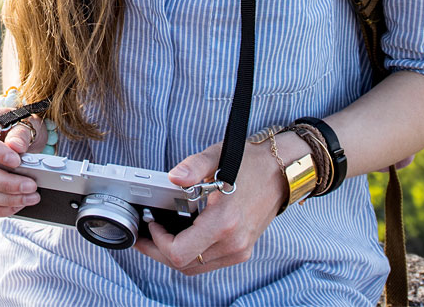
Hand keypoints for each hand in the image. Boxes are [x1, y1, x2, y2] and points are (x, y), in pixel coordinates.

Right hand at [0, 107, 45, 218]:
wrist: (20, 142)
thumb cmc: (21, 130)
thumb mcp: (26, 124)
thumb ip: (21, 134)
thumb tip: (16, 147)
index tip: (16, 161)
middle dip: (5, 183)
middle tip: (31, 186)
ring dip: (6, 199)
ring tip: (31, 196)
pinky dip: (0, 209)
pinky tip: (18, 204)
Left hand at [134, 137, 292, 274]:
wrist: (279, 172)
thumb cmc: (249, 163)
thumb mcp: (217, 156)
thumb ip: (192, 166)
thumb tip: (173, 177)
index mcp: (224, 222)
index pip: (180, 252)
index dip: (158, 242)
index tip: (152, 222)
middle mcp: (233, 243)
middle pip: (184, 265)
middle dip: (158, 252)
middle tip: (143, 235)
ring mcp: (239, 250)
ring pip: (195, 267)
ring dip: (173, 254)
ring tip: (158, 234)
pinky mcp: (241, 250)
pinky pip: (208, 263)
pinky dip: (190, 254)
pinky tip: (180, 235)